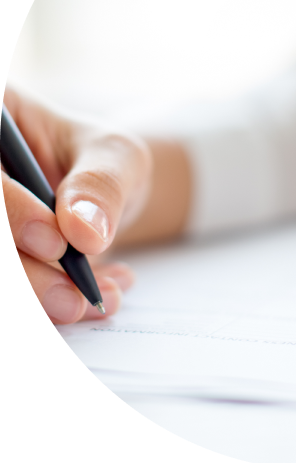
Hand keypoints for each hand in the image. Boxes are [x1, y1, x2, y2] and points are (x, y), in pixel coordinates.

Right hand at [2, 89, 151, 323]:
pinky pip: (14, 287)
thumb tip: (83, 232)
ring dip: (36, 298)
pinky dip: (46, 306)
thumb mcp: (117, 156)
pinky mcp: (0, 254)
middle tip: (72, 300)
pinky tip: (96, 294)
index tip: (56, 243)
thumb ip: (101, 184)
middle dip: (23, 275)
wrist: (104, 197)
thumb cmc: (104, 161)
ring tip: (96, 301)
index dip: (9, 209)